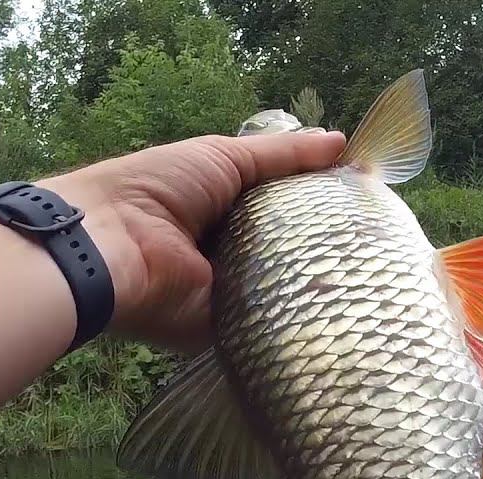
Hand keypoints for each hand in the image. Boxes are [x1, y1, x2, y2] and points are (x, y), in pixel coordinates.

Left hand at [37, 131, 345, 352]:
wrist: (109, 246)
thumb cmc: (158, 188)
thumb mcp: (224, 157)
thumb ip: (283, 155)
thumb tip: (342, 143)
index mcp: (223, 212)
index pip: (282, 211)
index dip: (318, 205)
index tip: (361, 200)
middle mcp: (228, 254)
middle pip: (289, 250)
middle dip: (324, 245)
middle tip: (373, 237)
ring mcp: (227, 295)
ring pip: (285, 288)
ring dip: (314, 280)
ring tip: (364, 269)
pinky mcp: (224, 331)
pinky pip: (268, 323)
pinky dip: (294, 314)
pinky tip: (337, 304)